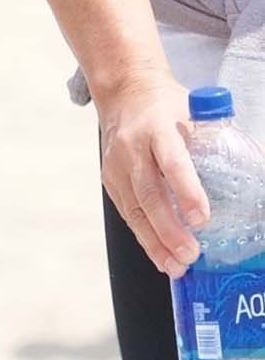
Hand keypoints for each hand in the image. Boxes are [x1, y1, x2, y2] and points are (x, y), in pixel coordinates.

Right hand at [99, 73, 209, 275]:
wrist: (124, 93)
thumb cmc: (167, 106)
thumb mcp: (195, 113)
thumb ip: (216, 141)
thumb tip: (256, 173)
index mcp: (157, 128)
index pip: (172, 162)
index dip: (187, 191)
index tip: (202, 218)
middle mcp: (132, 148)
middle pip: (149, 194)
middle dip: (170, 229)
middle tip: (191, 254)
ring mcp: (116, 166)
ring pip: (134, 211)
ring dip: (155, 243)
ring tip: (176, 266)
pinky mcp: (110, 181)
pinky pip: (128, 214)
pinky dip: (144, 238)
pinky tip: (160, 256)